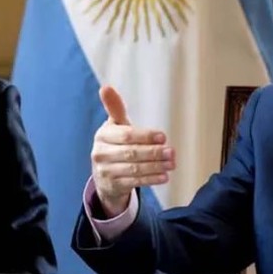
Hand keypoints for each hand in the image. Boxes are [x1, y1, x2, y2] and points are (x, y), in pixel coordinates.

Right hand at [91, 86, 174, 216]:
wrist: (103, 175)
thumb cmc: (115, 145)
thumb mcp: (115, 127)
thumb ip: (115, 109)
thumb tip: (105, 87)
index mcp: (103, 135)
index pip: (126, 135)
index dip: (145, 136)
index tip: (163, 136)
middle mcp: (100, 154)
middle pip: (131, 153)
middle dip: (153, 152)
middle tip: (172, 151)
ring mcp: (105, 171)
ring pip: (134, 169)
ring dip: (155, 166)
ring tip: (171, 163)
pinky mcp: (112, 186)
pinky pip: (134, 182)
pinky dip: (150, 179)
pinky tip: (164, 176)